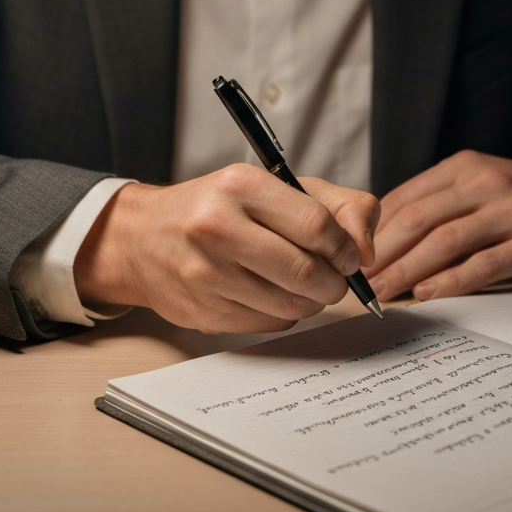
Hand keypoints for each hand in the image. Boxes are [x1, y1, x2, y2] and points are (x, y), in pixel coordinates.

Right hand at [73, 164, 379, 333]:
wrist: (143, 237)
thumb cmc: (220, 207)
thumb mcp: (277, 186)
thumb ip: (338, 205)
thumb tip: (367, 249)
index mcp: (240, 185)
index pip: (316, 225)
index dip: (344, 248)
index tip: (349, 255)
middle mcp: (217, 227)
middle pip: (306, 272)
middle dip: (334, 283)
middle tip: (335, 280)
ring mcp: (206, 273)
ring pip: (291, 306)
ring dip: (311, 302)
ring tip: (304, 286)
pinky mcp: (202, 311)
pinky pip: (268, 325)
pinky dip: (282, 315)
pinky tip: (270, 295)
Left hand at [366, 151, 511, 301]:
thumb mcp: (486, 185)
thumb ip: (443, 203)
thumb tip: (387, 236)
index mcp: (465, 167)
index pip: (404, 199)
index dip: (371, 231)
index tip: (349, 257)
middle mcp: (484, 184)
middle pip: (416, 220)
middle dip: (380, 254)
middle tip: (356, 283)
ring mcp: (511, 212)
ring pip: (443, 242)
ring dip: (406, 271)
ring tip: (382, 294)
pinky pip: (484, 264)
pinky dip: (451, 281)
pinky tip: (428, 295)